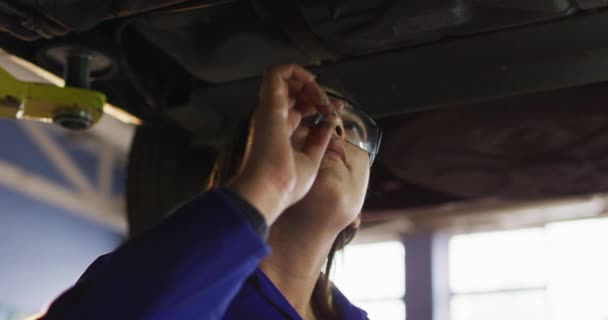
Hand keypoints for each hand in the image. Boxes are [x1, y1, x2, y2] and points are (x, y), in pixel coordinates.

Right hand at [230, 64, 336, 224]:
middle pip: (293, 92)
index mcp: (280, 132)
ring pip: (285, 78)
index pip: (299, 108)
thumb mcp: (311, 159)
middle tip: (332, 105)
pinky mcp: (269, 103)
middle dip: (316, 92)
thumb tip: (329, 122)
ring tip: (323, 100)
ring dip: (309, 83)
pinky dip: (298, 72)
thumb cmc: (286, 184)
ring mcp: (270, 109)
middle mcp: (272, 118)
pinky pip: (278, 73)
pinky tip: (313, 85)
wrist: (270, 189)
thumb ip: (319, 139)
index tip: (338, 109)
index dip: (319, 104)